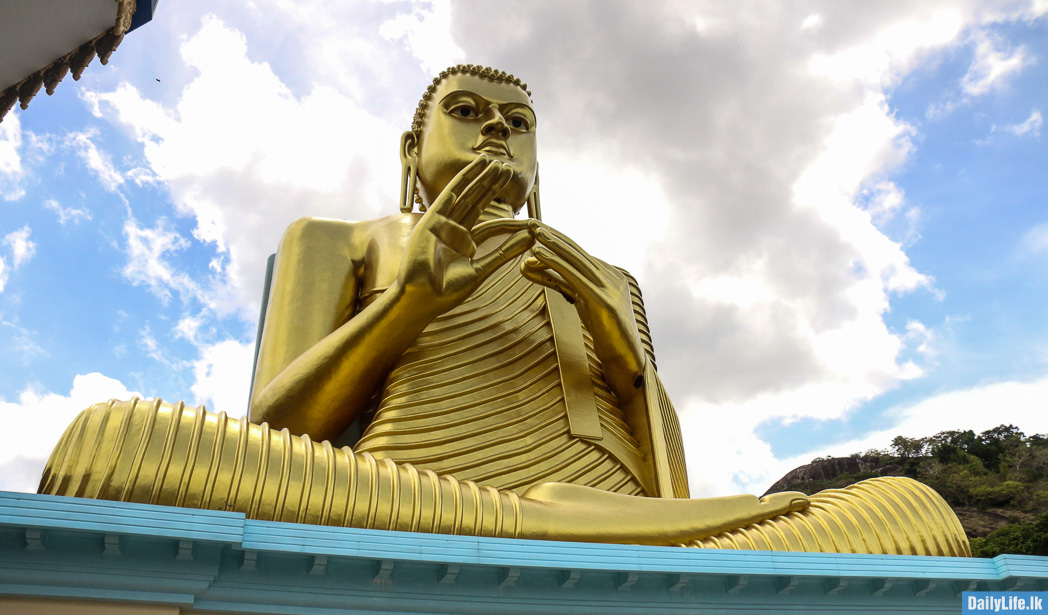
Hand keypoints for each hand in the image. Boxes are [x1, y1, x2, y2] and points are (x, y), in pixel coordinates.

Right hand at [396, 156, 535, 317]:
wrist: (422, 298)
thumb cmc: (446, 291)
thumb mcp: (481, 269)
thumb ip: (504, 252)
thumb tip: (529, 238)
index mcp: (462, 245)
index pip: (488, 225)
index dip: (506, 218)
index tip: (522, 209)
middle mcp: (453, 231)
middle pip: (476, 203)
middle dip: (491, 187)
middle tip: (507, 170)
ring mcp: (442, 223)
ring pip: (466, 194)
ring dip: (482, 177)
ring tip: (497, 163)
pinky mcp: (433, 218)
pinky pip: (451, 193)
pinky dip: (465, 178)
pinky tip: (477, 166)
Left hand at [520, 224, 645, 402]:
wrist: (627, 360)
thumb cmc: (606, 335)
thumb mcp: (585, 304)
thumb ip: (568, 286)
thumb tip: (545, 271)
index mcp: (610, 275)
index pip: (580, 254)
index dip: (558, 242)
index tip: (538, 231)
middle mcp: (612, 276)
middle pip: (578, 251)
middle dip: (554, 236)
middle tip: (532, 223)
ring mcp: (610, 287)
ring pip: (576, 259)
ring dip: (553, 244)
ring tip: (534, 232)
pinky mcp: (603, 301)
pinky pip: (574, 277)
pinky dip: (555, 263)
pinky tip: (538, 254)